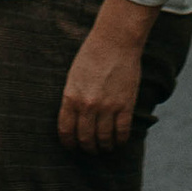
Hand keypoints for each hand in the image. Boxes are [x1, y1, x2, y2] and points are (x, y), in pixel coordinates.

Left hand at [57, 0, 157, 151]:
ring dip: (104, 147)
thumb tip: (74, 121)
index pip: (66, 131)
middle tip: (90, 149)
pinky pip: (122, 132)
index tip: (72, 147)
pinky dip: (119, 141)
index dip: (69, 143)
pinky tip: (118, 141)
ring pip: (103, 139)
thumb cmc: (92, 56)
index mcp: (71, 97)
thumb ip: (72, 100)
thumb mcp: (73, 77)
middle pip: (85, 139)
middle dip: (87, 148)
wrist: (115, 41)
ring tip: (105, 147)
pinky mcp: (125, 105)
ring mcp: (107, 107)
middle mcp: (88, 105)